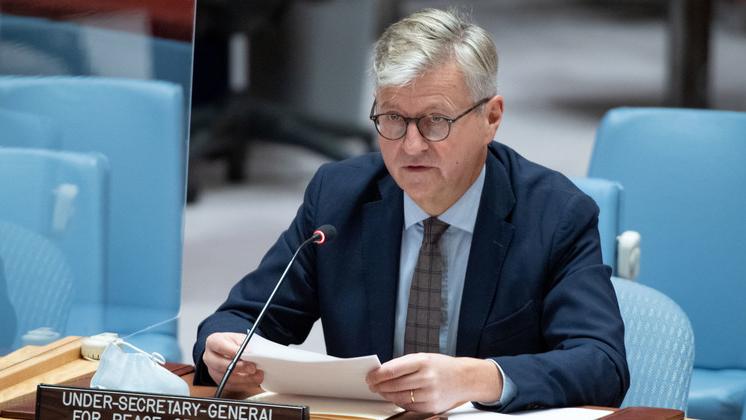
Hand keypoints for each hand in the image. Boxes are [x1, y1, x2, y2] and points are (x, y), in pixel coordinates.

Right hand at [203, 332, 263, 395]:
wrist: (228, 349)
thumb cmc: (233, 343)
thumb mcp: (239, 338)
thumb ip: (244, 343)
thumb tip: (251, 352)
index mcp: (213, 342)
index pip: (220, 346)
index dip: (234, 351)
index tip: (248, 353)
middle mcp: (209, 357)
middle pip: (221, 365)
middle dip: (240, 368)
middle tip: (253, 367)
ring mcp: (212, 370)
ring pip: (226, 379)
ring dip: (244, 379)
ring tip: (258, 376)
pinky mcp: (218, 381)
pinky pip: (230, 386)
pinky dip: (244, 385)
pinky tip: (253, 381)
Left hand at [366, 353, 502, 412]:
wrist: (465, 379)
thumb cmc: (442, 366)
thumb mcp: (423, 357)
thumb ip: (403, 364)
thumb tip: (382, 372)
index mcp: (423, 362)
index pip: (392, 370)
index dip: (377, 375)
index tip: (370, 376)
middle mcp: (426, 378)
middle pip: (393, 385)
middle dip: (379, 386)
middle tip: (372, 385)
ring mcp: (429, 394)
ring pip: (399, 397)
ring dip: (386, 395)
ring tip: (381, 391)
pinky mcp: (431, 407)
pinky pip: (408, 406)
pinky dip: (399, 401)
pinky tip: (396, 396)